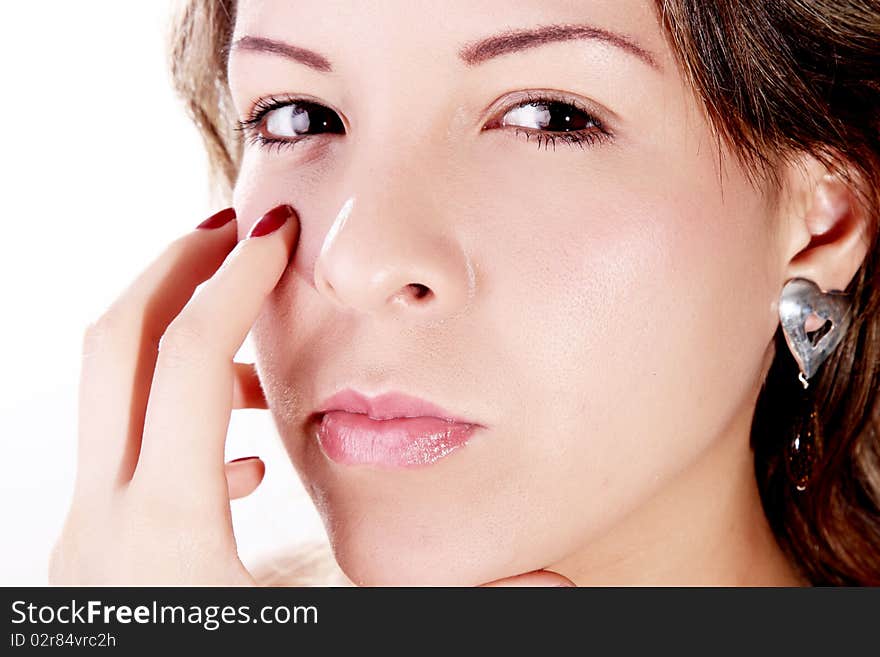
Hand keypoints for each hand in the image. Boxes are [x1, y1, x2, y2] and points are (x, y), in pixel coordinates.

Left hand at [48, 202, 573, 586]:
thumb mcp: (341, 628)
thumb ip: (437, 594)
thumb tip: (553, 582)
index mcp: (172, 537)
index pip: (187, 364)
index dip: (233, 284)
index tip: (276, 233)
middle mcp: (108, 524)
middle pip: (118, 342)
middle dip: (176, 268)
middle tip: (240, 229)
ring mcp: (88, 536)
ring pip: (107, 386)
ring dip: (171, 335)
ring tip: (251, 335)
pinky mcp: (94, 555)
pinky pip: (118, 450)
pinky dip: (171, 419)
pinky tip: (245, 460)